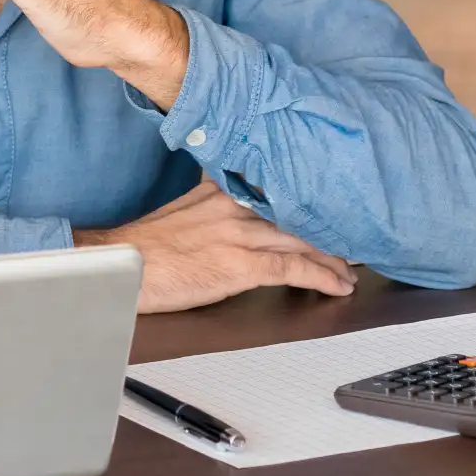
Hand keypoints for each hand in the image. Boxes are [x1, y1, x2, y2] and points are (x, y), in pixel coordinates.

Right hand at [75, 180, 357, 312]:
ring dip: (333, 259)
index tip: (328, 209)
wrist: (123, 265)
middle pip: (296, 217)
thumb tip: (228, 203)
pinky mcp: (241, 265)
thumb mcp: (180, 210)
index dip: (307, 202)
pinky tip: (338, 286)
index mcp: (218, 190)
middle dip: (328, 233)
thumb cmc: (144, 245)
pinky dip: (322, 277)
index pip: (275, 190)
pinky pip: (295, 269)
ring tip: (349, 270)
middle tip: (352, 244)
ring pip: (303, 242)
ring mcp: (240, 235)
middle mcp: (233, 206)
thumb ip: (210, 203)